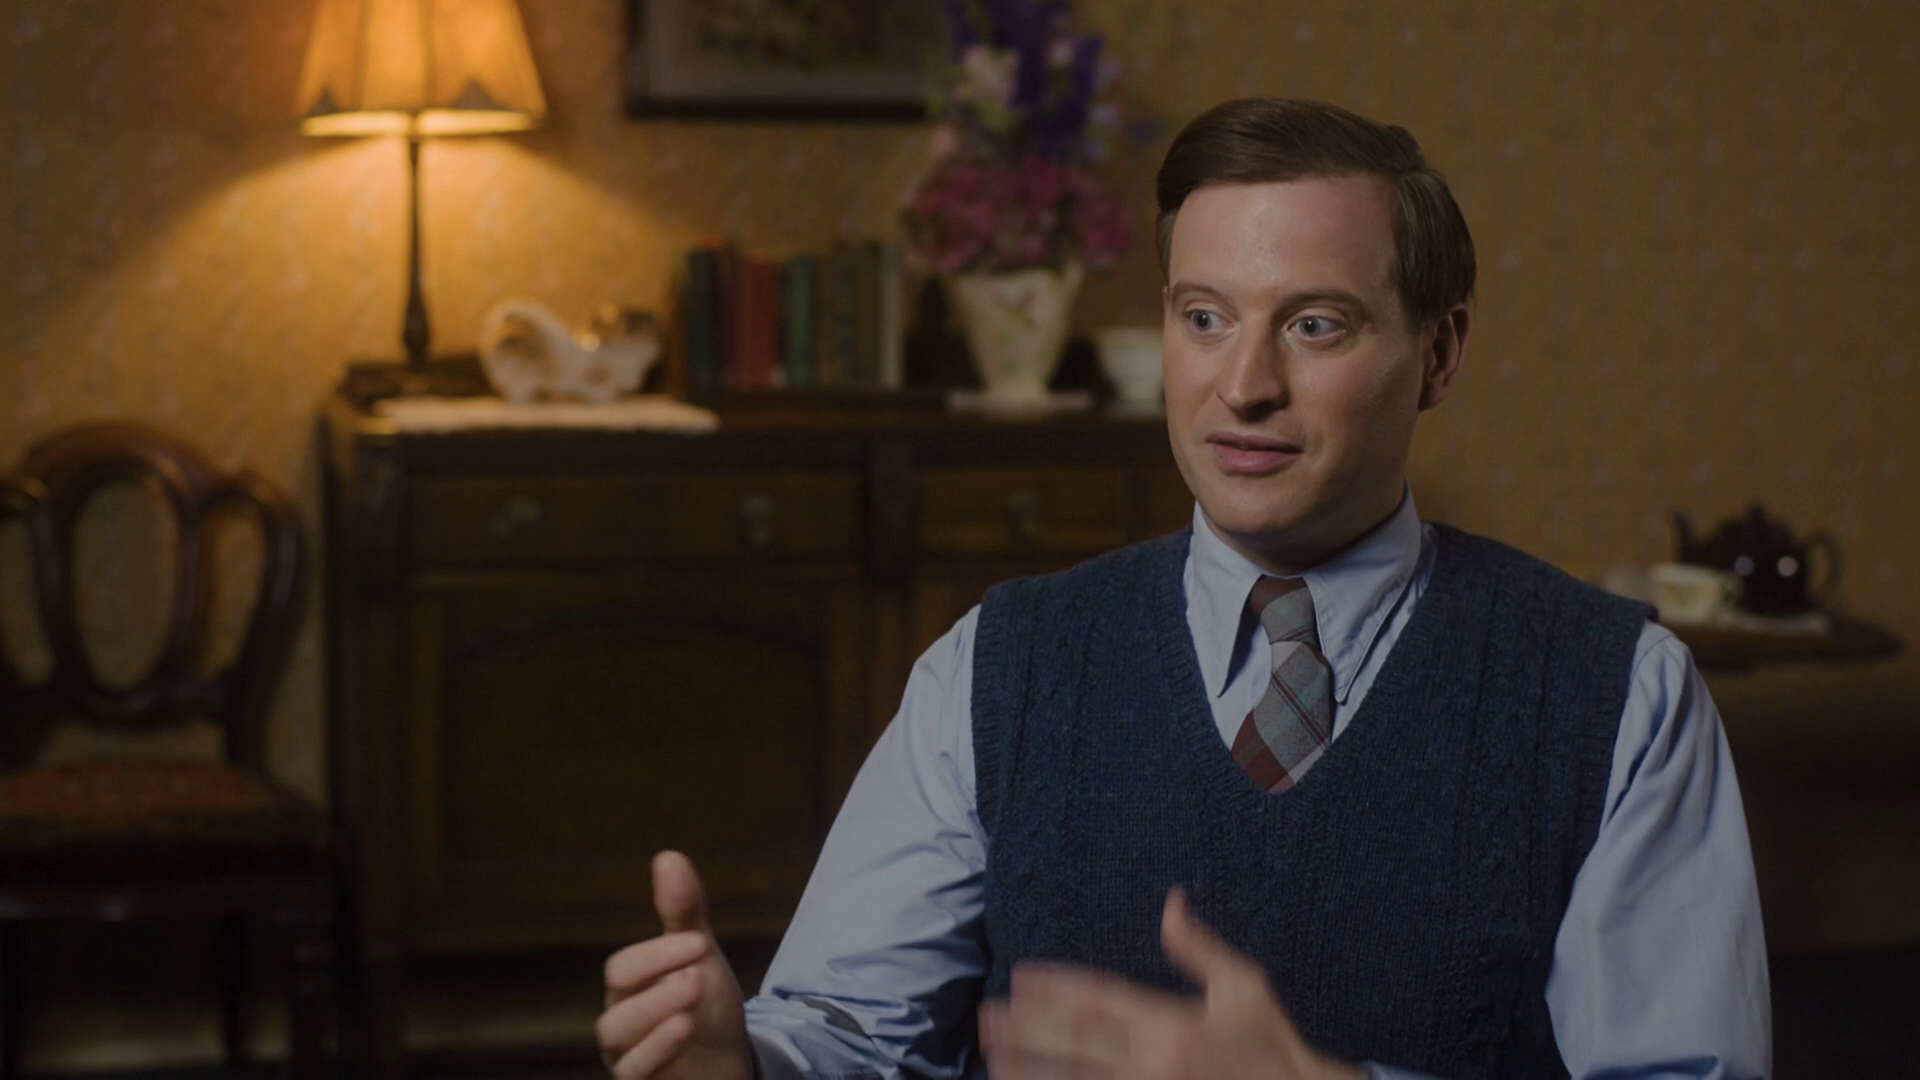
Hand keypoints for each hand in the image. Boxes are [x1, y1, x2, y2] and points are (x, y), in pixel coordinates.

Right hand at [597, 851, 753, 1079]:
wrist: (727, 1057)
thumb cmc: (705, 1002)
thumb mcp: (700, 954)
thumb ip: (683, 910)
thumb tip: (667, 855)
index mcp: (629, 984)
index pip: (624, 966)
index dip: (657, 953)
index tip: (700, 943)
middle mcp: (620, 1017)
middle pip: (616, 999)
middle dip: (655, 983)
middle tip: (696, 976)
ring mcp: (626, 1052)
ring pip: (616, 1036)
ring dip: (654, 1017)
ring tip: (691, 1004)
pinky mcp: (639, 1079)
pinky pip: (631, 1072)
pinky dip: (655, 1051)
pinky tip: (683, 1030)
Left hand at [978, 888, 1362, 1079]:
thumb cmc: (1272, 1042)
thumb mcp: (1244, 986)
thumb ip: (1200, 948)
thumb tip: (1170, 902)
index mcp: (1171, 1023)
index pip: (1098, 999)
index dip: (1054, 988)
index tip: (1020, 976)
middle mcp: (1151, 1062)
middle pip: (1074, 1042)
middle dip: (1026, 1028)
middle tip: (986, 1017)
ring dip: (1030, 1069)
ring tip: (991, 1057)